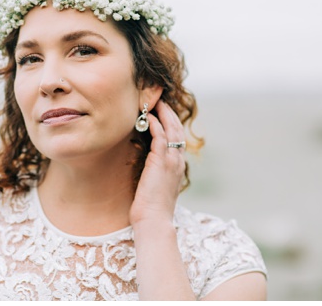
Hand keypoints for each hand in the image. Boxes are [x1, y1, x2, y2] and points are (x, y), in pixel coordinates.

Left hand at [129, 100, 186, 226]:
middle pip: (177, 129)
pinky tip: (149, 117)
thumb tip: (144, 161)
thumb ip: (152, 170)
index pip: (177, 137)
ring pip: (171, 130)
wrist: (153, 221)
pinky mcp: (161, 163)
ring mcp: (171, 161)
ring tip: (154, 102)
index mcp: (177, 165)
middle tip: (159, 99)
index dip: (170, 122)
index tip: (161, 110)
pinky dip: (156, 126)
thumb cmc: (150, 206)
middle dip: (168, 112)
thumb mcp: (153, 183)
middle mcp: (177, 161)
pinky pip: (161, 138)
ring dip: (163, 114)